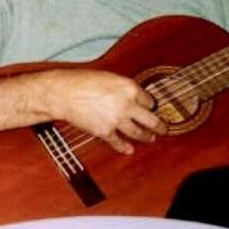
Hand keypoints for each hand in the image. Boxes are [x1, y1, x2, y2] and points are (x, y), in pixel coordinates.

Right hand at [48, 68, 165, 154]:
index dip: (150, 105)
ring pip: (138, 132)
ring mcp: (117, 120)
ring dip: (146, 137)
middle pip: (151, 119)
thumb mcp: (109, 78)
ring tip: (151, 138)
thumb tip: (131, 97)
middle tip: (164, 128)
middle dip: (160, 126)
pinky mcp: (105, 131)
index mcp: (130, 88)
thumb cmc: (81, 81)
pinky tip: (129, 149)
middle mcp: (127, 105)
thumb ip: (123, 89)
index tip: (151, 108)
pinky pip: (118, 142)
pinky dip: (124, 147)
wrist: (63, 93)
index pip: (149, 100)